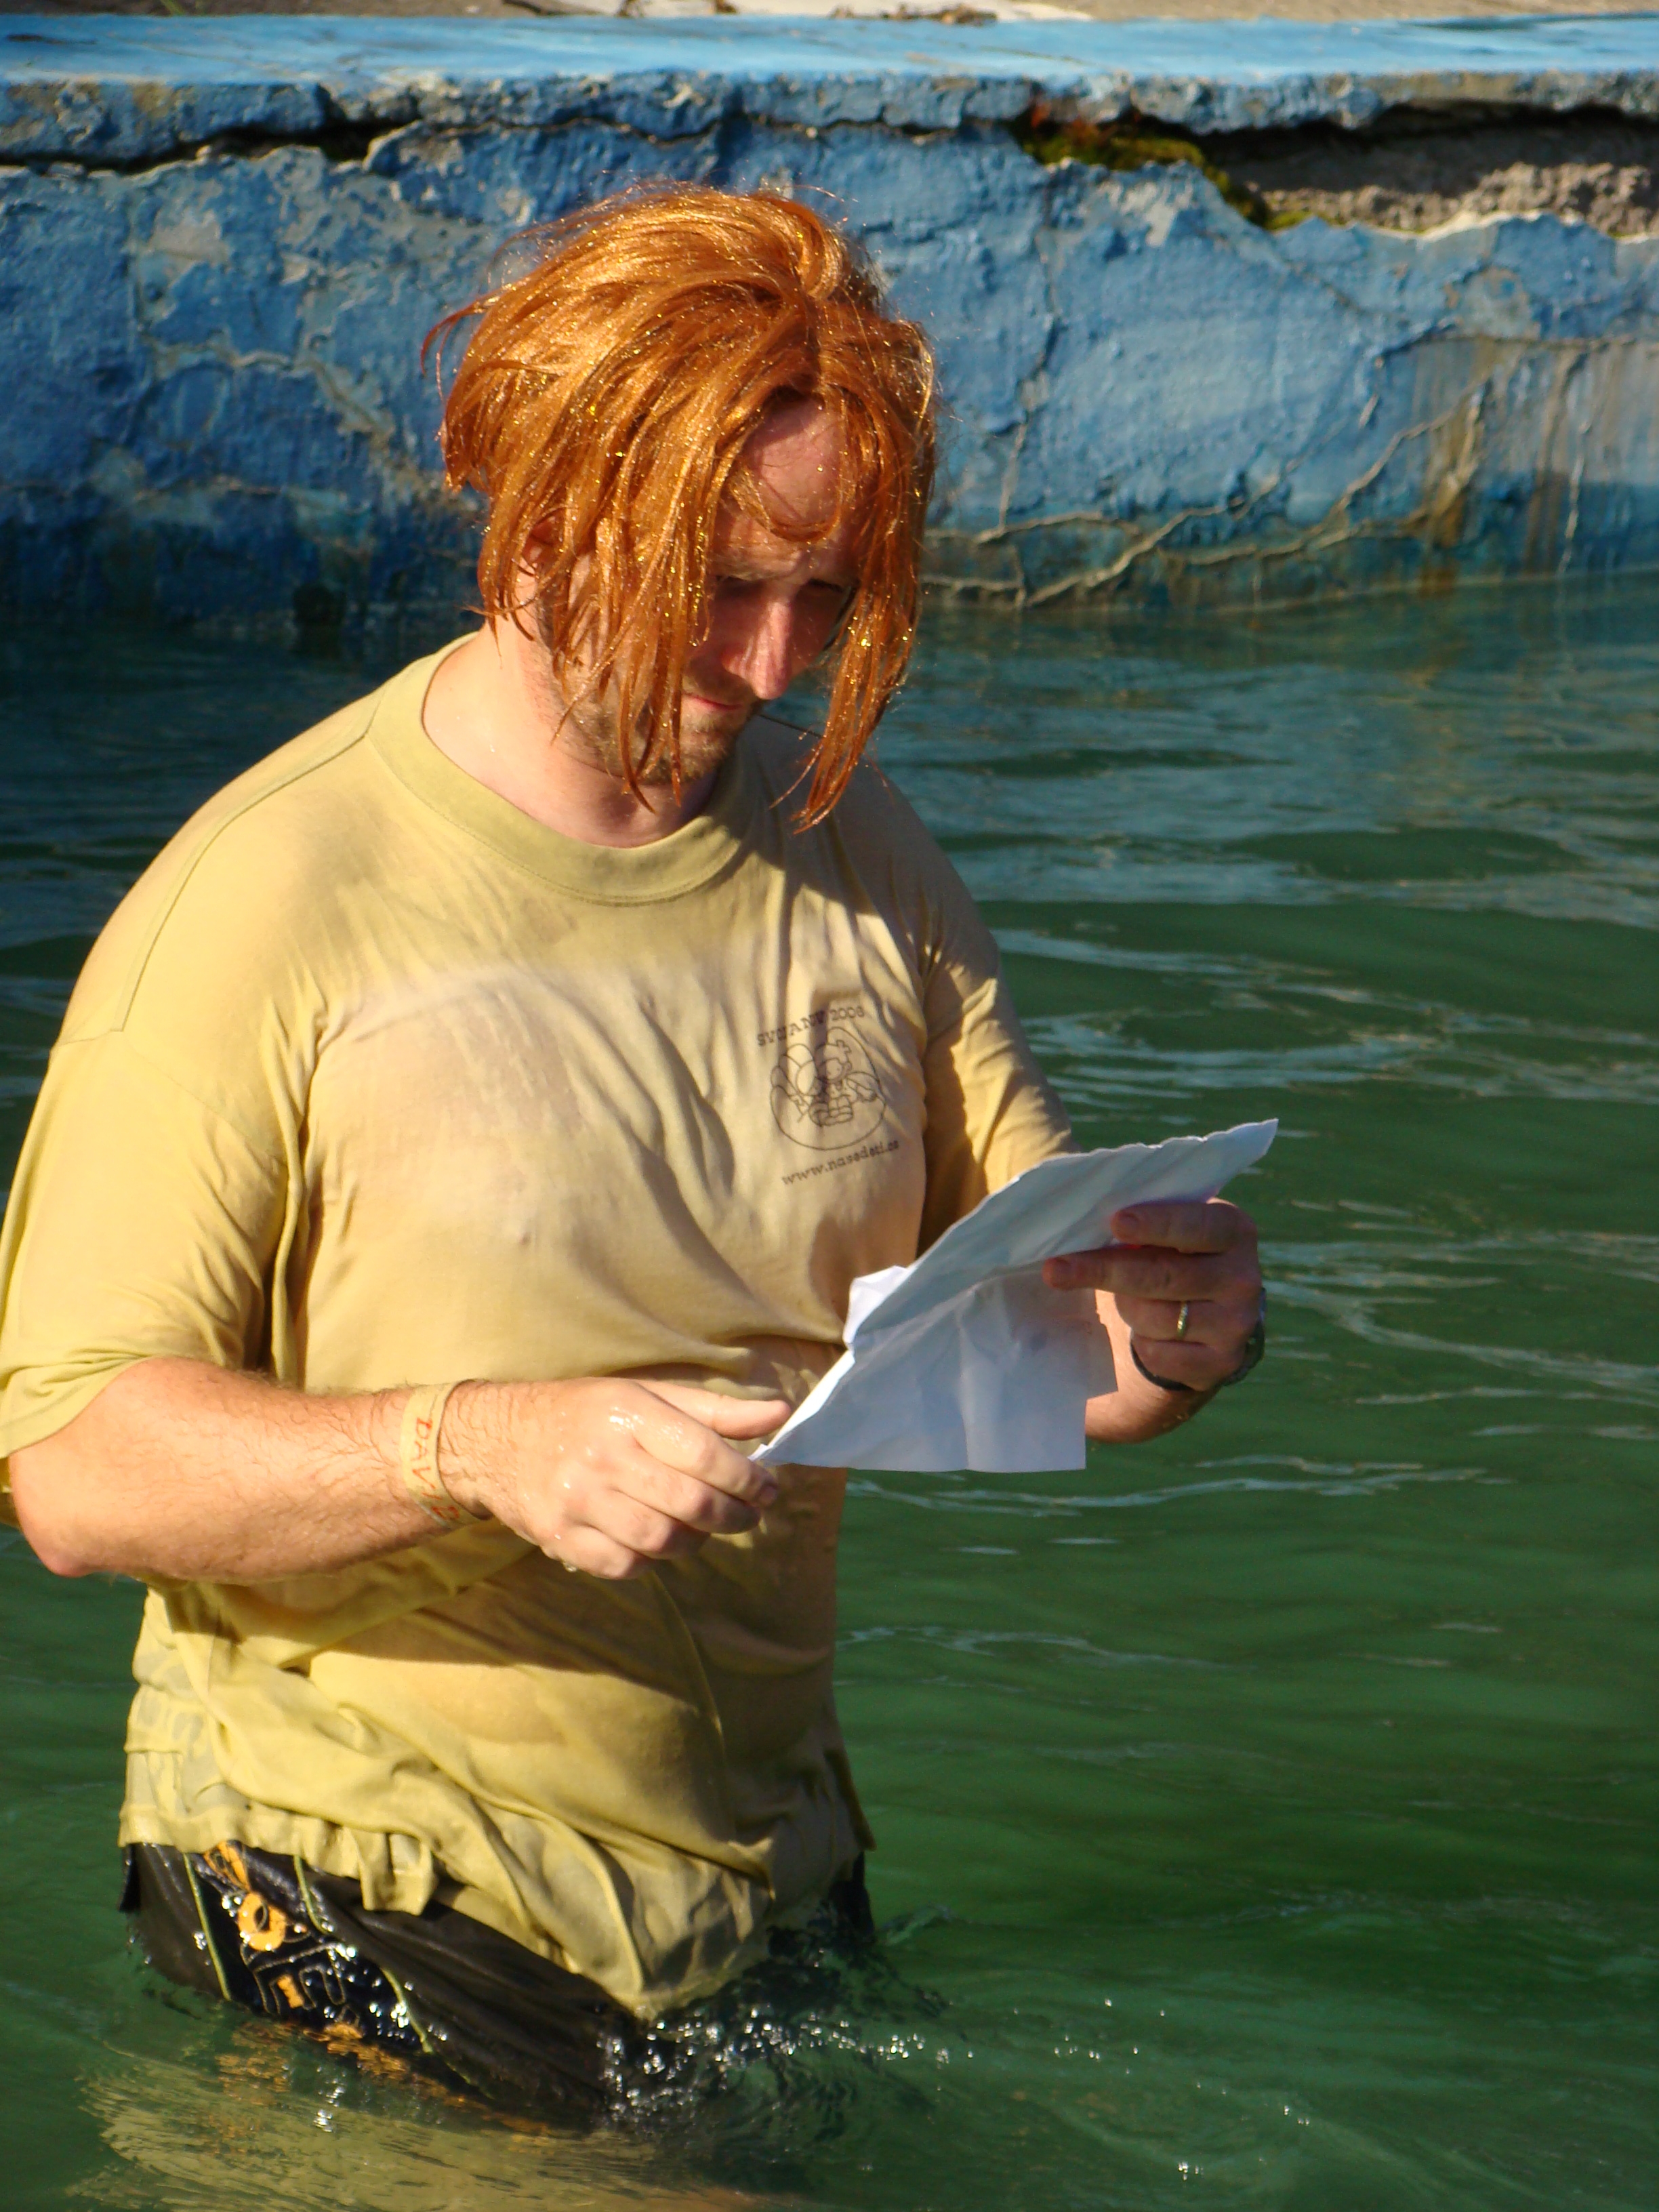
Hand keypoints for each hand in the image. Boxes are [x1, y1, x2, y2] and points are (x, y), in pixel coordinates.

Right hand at [447, 1377, 788, 1579]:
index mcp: (629, 1414)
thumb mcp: (647, 1396)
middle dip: (734, 1515)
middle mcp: (603, 1457)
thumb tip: (781, 1414)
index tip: (767, 1488)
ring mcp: (578, 1502)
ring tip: (700, 1526)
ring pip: (663, 1541)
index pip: (707, 1454)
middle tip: (747, 1514)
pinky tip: (653, 1538)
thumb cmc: (585, 1413)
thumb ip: (715, 1411)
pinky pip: (626, 1565)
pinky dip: (651, 1559)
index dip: (749, 1478)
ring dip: (695, 1540)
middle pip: (691, 1504)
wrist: (497, 1441)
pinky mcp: (560, 1538)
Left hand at [1043, 1199, 1263, 1395]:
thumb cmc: (1169, 1257)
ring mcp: (1236, 1324)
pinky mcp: (1222, 1363)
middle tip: (1055, 1269)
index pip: (1197, 1225)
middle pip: (1165, 1275)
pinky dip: (1141, 1342)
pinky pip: (1161, 1353)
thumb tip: (1078, 1220)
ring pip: (1158, 1317)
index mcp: (1233, 1230)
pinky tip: (1142, 1331)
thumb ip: (1141, 1224)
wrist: (1202, 1316)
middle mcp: (1243, 1277)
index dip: (1157, 1223)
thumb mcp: (1166, 1233)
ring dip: (1125, 1307)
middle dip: (1105, 1270)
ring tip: (1120, 1298)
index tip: (1116, 1222)